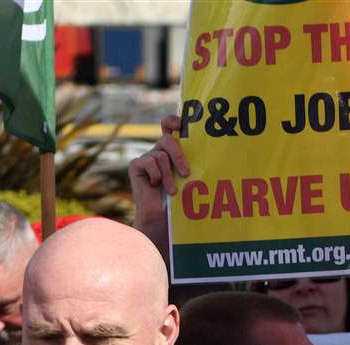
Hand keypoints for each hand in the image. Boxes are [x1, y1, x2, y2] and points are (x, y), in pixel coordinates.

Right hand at [128, 115, 188, 256]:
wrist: (162, 219)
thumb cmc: (181, 202)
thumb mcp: (190, 179)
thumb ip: (193, 163)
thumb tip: (213, 153)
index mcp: (172, 151)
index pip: (170, 127)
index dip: (173, 121)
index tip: (181, 124)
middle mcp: (158, 151)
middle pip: (168, 139)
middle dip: (178, 155)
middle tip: (186, 173)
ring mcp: (146, 157)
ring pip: (160, 155)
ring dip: (169, 174)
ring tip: (172, 191)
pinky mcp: (136, 165)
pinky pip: (149, 162)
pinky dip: (156, 176)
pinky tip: (155, 186)